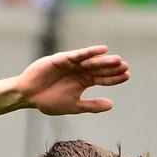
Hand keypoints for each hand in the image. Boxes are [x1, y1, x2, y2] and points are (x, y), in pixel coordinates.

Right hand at [13, 45, 130, 115]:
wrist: (28, 96)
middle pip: (100, 69)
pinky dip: (90, 52)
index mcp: (83, 82)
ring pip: (92, 61)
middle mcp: (80, 71)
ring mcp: (72, 64)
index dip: (115, 78)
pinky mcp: (62, 59)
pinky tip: (102, 50)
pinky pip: (78, 54)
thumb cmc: (48, 101)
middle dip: (113, 68)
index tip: (127, 76)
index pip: (103, 79)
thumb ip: (91, 106)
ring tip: (118, 60)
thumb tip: (111, 105)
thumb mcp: (73, 106)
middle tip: (126, 67)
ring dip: (104, 60)